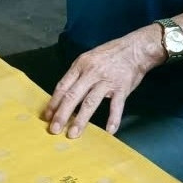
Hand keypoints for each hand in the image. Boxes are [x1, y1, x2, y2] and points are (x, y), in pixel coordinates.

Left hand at [42, 27, 160, 137]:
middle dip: (62, 114)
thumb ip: (77, 75)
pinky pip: (116, 105)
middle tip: (54, 129)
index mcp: (80, 65)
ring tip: (73, 133)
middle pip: (73, 96)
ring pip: (90, 102)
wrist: (136, 49)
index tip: (46, 116)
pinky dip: (113, 118)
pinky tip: (109, 130)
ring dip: (81, 119)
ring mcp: (107, 81)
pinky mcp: (122, 88)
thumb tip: (64, 95)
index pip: (63, 86)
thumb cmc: (111, 54)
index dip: (53, 102)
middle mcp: (91, 73)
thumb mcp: (89, 58)